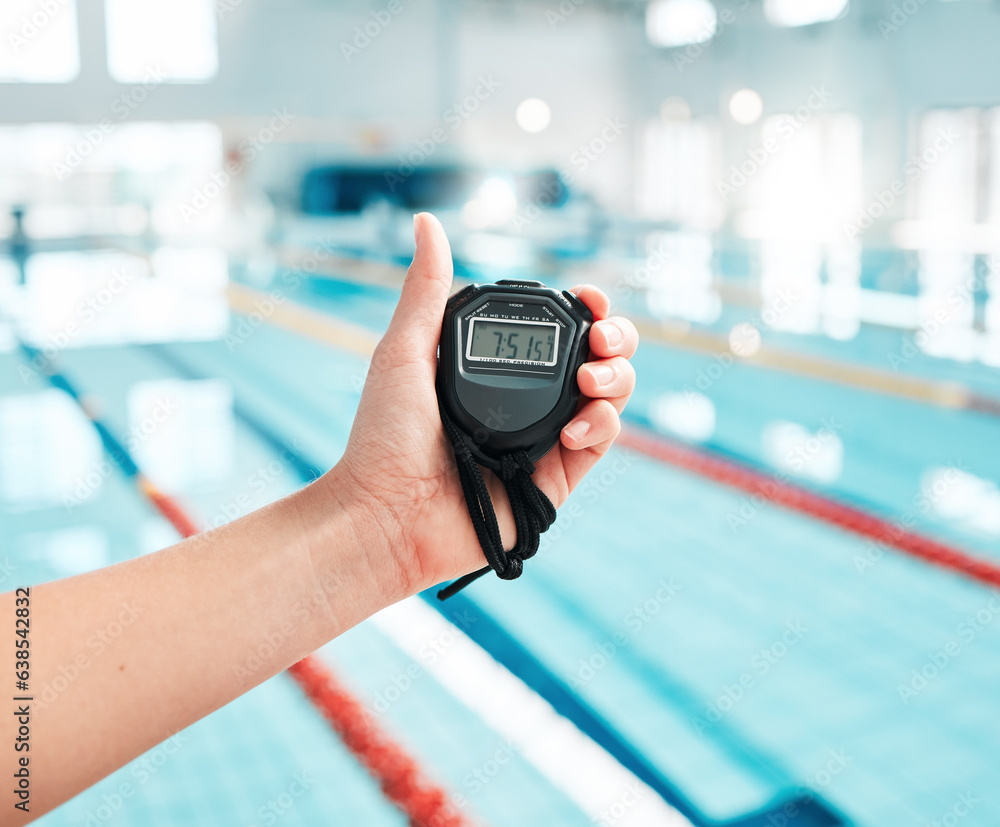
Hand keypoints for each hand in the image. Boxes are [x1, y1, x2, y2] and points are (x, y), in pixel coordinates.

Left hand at [329, 212, 637, 597]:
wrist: (387, 514)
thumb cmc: (384, 437)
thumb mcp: (405, 351)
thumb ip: (426, 289)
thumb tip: (428, 222)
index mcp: (495, 364)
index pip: (556, 327)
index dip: (584, 307)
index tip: (587, 299)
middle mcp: (526, 397)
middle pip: (598, 356)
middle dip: (615, 337)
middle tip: (601, 338)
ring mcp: (545, 438)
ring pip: (611, 395)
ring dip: (616, 377)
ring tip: (592, 379)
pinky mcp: (557, 479)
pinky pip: (600, 442)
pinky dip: (601, 424)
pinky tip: (575, 425)